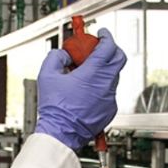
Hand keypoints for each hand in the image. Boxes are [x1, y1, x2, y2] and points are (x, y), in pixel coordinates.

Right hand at [34, 28, 126, 148]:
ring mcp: (109, 98)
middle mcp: (106, 84)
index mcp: (94, 73)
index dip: (106, 37)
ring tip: (85, 73)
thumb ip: (56, 57)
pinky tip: (86, 90)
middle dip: (111, 49)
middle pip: (119, 58)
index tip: (102, 34)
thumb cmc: (55, 109)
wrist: (61, 133)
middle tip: (98, 49)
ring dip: (103, 69)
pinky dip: (101, 86)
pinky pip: (109, 92)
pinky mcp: (109, 110)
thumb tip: (64, 55)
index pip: (109, 47)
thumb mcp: (47, 75)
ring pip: (113, 76)